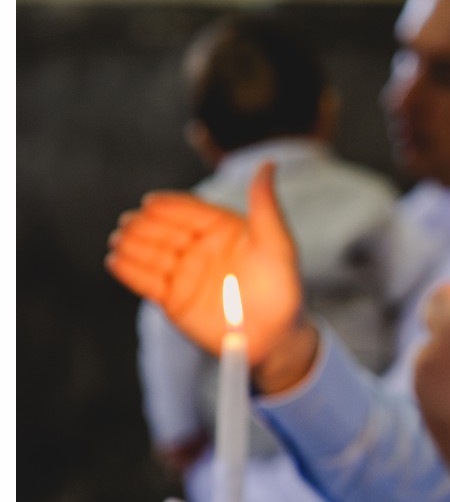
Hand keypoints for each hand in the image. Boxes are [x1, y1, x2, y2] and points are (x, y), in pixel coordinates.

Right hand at [106, 162, 303, 368]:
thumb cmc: (282, 289)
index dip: (171, 207)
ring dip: (134, 246)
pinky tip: (115, 261)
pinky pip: (147, 281)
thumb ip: (265, 206)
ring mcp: (185, 273)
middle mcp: (200, 248)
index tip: (151, 202)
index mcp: (222, 229)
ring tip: (119, 240)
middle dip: (146, 227)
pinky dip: (130, 272)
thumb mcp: (278, 245)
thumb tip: (268, 163)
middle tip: (128, 223)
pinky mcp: (173, 298)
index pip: (191, 211)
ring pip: (153, 254)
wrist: (275, 338)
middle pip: (167, 231)